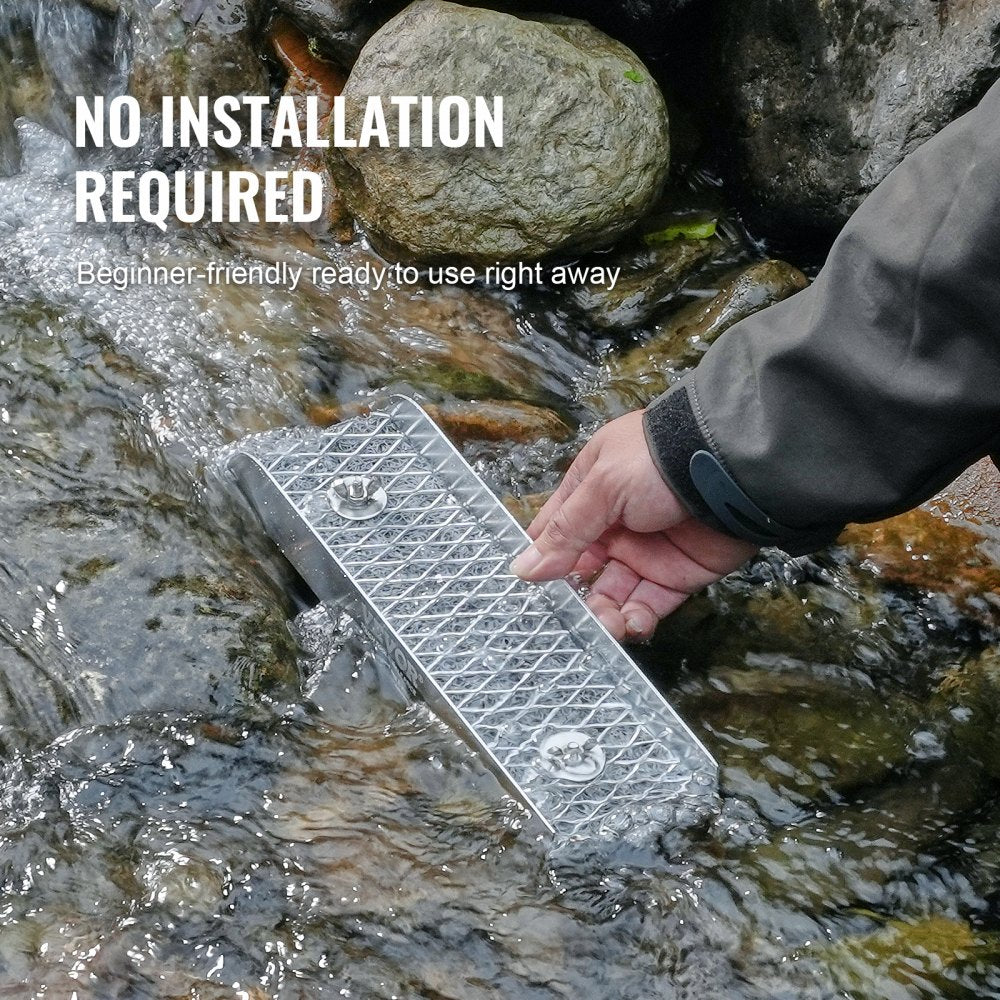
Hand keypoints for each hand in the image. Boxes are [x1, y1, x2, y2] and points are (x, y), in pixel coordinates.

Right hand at [510, 411, 756, 639]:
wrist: (730, 469)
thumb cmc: (658, 461)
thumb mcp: (601, 487)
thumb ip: (565, 532)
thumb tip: (523, 569)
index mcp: (589, 492)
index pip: (554, 532)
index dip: (539, 561)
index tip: (524, 590)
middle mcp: (613, 525)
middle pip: (580, 571)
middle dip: (572, 597)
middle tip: (566, 619)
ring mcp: (645, 552)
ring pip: (612, 594)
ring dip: (603, 615)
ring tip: (605, 625)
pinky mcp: (676, 576)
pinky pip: (648, 605)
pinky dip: (637, 620)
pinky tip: (631, 623)